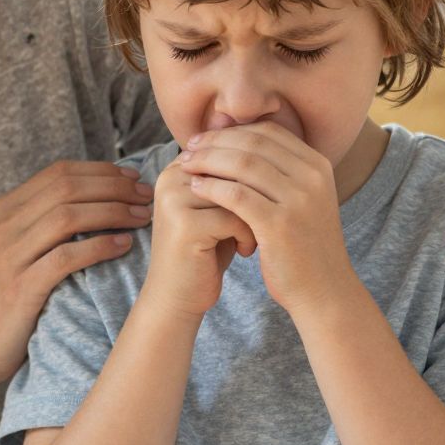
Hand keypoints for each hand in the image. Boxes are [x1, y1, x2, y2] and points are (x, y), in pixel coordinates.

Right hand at [0, 161, 153, 386]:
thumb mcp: (14, 253)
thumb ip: (41, 227)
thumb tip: (93, 206)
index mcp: (4, 210)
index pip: (59, 172)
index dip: (101, 171)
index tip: (133, 180)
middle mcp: (4, 225)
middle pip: (68, 187)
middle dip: (114, 187)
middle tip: (146, 197)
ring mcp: (10, 255)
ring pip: (69, 215)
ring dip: (113, 212)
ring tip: (142, 218)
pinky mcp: (20, 286)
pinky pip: (66, 256)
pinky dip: (99, 247)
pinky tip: (123, 247)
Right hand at [142, 159, 257, 320]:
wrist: (178, 297)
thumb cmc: (207, 252)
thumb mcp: (222, 209)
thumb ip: (235, 179)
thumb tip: (273, 147)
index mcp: (179, 167)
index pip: (230, 150)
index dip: (256, 175)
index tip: (264, 201)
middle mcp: (172, 176)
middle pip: (234, 169)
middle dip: (258, 195)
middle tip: (269, 216)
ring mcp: (174, 199)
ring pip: (238, 192)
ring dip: (256, 216)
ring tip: (257, 234)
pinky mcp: (184, 224)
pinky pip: (234, 218)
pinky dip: (248, 235)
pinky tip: (246, 250)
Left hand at [176, 122, 355, 311]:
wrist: (324, 290)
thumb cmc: (304, 246)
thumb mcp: (303, 200)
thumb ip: (281, 172)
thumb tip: (240, 143)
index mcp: (318, 165)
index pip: (269, 131)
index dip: (233, 130)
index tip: (206, 138)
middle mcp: (312, 176)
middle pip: (254, 142)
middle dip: (216, 141)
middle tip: (189, 147)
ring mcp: (298, 199)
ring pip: (243, 163)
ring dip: (208, 161)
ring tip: (186, 165)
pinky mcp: (279, 224)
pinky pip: (237, 194)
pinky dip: (212, 186)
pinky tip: (195, 188)